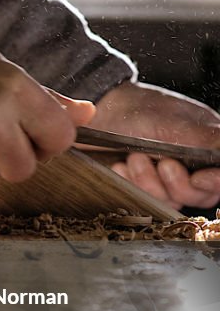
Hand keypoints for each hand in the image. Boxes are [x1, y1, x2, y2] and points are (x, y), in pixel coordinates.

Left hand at [89, 81, 219, 209]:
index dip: (213, 183)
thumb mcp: (177, 123)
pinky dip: (131, 185)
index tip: (198, 178)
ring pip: (168, 201)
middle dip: (177, 183)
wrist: (102, 110)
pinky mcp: (140, 187)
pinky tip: (120, 167)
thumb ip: (209, 140)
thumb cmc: (141, 109)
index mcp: (207, 149)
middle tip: (162, 162)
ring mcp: (164, 180)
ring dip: (149, 181)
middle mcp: (190, 168)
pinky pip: (141, 200)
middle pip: (198, 196)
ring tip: (135, 158)